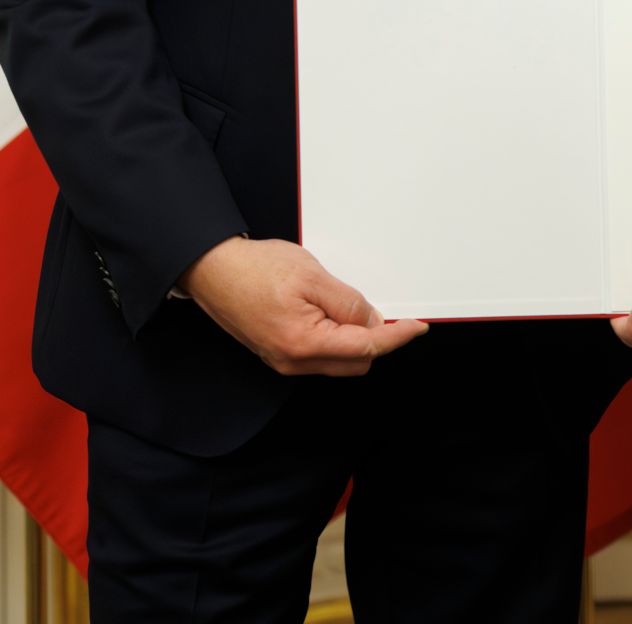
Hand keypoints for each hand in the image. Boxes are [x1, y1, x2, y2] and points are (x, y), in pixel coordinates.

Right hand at [178, 236, 427, 376]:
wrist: (213, 270)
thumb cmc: (257, 269)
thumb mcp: (312, 276)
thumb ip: (347, 303)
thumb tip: (373, 323)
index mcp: (304, 343)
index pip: (366, 348)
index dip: (396, 337)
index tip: (418, 327)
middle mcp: (294, 361)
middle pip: (355, 362)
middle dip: (379, 341)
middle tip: (393, 313)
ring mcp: (285, 360)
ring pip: (339, 361)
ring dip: (358, 340)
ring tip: (360, 309)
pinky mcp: (279, 353)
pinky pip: (321, 355)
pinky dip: (338, 339)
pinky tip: (339, 315)